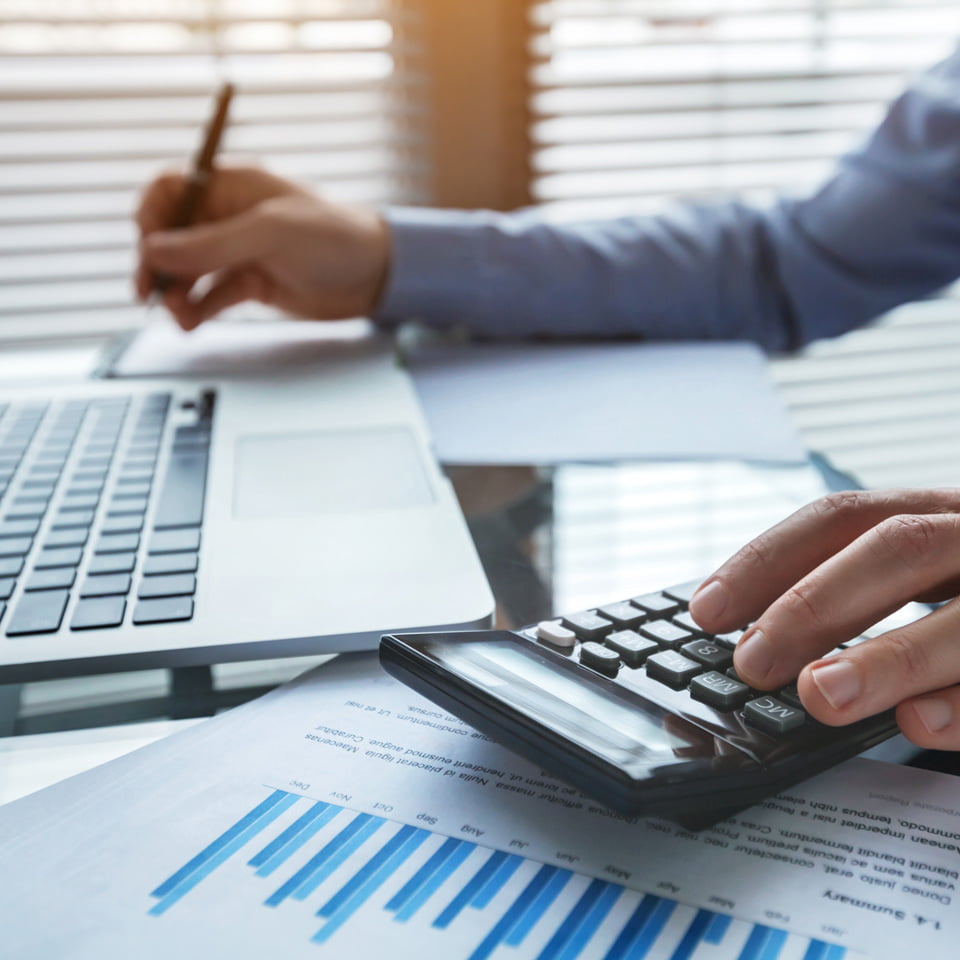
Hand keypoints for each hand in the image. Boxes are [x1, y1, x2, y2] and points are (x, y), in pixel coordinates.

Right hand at [135, 165, 390, 330]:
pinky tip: (191, 324)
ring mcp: (241, 251)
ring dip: (177, 292)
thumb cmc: (335, 237)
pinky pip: (212, 295)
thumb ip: (211, 244)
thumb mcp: (270, 234)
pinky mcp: (253, 283)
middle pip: (173, 235)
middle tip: (150, 294)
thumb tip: (152, 251)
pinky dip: (198, 309)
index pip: (171, 190)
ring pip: (190, 270)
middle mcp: (231, 216)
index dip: (152, 217)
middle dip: (158, 264)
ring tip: (178, 316)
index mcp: (233, 186)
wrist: (379, 276)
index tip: (148, 248)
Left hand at [687, 489, 959, 748]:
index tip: (704, 610)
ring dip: (891, 654)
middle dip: (817, 602)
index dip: (766, 558)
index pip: (839, 516)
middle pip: (899, 548)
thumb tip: (755, 640)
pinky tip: (922, 724)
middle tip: (752, 662)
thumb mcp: (931, 575)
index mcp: (937, 512)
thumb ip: (862, 595)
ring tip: (820, 696)